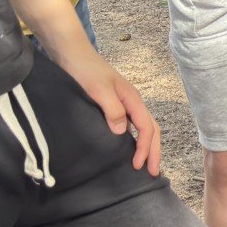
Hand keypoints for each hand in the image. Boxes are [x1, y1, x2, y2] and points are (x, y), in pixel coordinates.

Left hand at [56, 44, 161, 174]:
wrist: (72, 53)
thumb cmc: (85, 70)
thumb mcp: (98, 90)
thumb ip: (113, 110)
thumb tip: (123, 132)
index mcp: (132, 99)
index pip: (147, 128)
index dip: (145, 148)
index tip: (137, 166)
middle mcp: (131, 102)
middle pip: (150, 129)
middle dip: (154, 151)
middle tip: (154, 172)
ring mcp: (123, 102)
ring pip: (142, 127)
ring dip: (146, 145)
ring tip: (144, 163)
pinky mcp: (112, 104)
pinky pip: (129, 124)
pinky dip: (133, 138)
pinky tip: (125, 146)